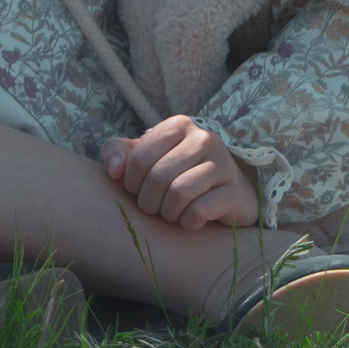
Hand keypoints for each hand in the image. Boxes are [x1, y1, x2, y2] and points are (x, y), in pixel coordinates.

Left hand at [101, 116, 260, 231]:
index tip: (136, 190)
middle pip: (158, 177)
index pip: (139, 158)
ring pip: (179, 193)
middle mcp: (204, 138)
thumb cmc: (177, 171)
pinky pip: (199, 211)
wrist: (227, 190)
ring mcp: (223, 164)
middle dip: (148, 201)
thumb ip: (117, 151)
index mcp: (178, 125)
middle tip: (152, 207)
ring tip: (169, 213)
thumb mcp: (145, 155)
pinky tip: (189, 220)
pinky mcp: (235, 191)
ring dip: (167, 212)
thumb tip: (113, 172)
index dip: (130, 182)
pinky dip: (187, 222)